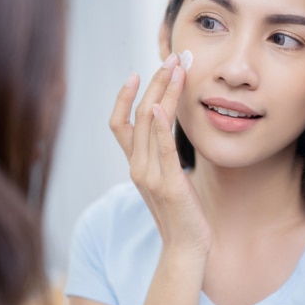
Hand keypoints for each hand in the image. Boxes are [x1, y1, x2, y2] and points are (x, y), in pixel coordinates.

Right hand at [109, 53, 211, 258]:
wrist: (185, 247)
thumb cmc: (180, 211)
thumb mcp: (166, 178)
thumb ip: (160, 155)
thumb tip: (167, 128)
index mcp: (135, 164)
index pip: (119, 123)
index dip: (124, 96)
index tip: (137, 72)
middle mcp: (137, 166)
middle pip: (138, 115)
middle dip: (154, 83)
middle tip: (171, 58)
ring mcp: (150, 175)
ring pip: (150, 124)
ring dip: (164, 92)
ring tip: (177, 68)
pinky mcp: (169, 184)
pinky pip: (162, 149)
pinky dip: (162, 126)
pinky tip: (165, 106)